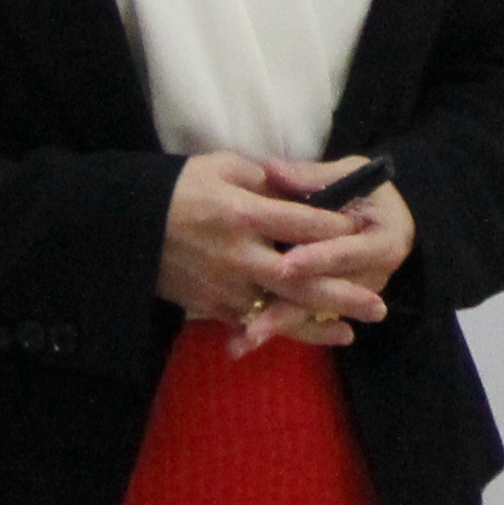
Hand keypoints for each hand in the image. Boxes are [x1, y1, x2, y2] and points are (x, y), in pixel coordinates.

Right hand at [157, 151, 401, 354]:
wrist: (124, 226)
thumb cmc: (178, 187)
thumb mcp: (222, 167)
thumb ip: (267, 179)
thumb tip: (304, 187)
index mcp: (245, 212)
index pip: (306, 223)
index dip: (339, 226)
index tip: (366, 229)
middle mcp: (240, 254)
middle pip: (303, 278)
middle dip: (344, 293)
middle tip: (379, 304)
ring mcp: (226, 285)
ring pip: (282, 308)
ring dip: (320, 321)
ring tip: (356, 329)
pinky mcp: (212, 306)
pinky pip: (256, 322)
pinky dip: (287, 331)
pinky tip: (316, 336)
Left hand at [251, 156, 413, 355]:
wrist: (383, 213)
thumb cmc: (365, 188)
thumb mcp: (346, 174)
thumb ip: (310, 177)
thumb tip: (271, 170)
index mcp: (386, 239)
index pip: (349, 252)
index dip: (318, 259)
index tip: (286, 265)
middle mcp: (377, 275)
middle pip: (328, 296)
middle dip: (290, 310)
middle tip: (255, 324)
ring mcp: (357, 294)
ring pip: (314, 312)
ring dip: (279, 326)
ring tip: (245, 339)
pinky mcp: (337, 303)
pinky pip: (306, 318)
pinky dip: (278, 327)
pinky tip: (245, 339)